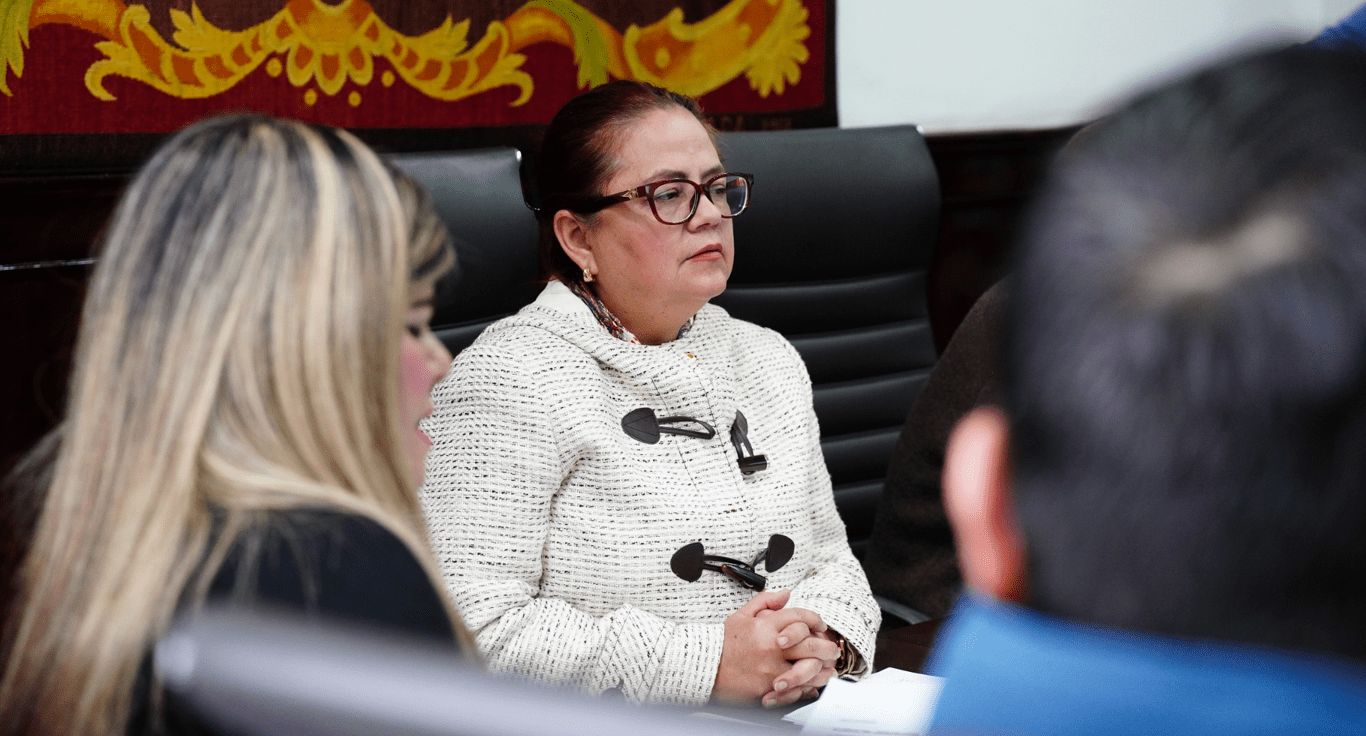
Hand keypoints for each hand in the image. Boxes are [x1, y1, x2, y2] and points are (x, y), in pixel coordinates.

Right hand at [711, 589, 829, 703]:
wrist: (705, 667)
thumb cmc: (722, 643)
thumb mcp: (741, 615)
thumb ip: (765, 602)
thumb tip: (785, 594)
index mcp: (766, 625)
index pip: (800, 617)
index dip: (815, 620)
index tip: (820, 625)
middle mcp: (771, 646)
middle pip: (810, 643)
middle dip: (827, 646)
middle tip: (832, 649)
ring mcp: (771, 668)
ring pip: (808, 668)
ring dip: (822, 668)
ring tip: (827, 668)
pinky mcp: (768, 687)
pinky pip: (796, 688)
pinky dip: (808, 687)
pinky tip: (812, 684)